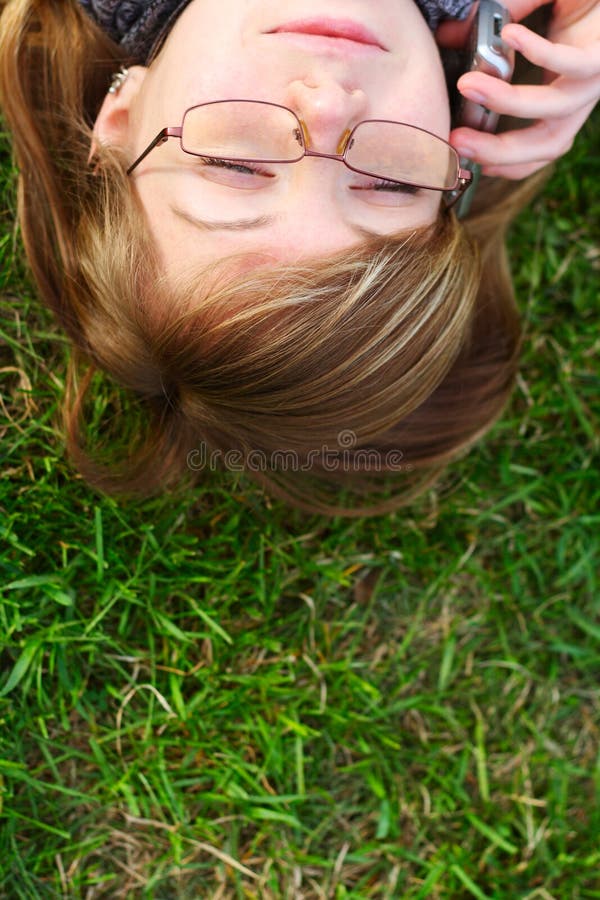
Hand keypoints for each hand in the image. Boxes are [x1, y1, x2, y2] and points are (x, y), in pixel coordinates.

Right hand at [437, 0, 599, 178]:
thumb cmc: (576, 3)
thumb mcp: (529, 18)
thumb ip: (492, 29)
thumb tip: (449, 34)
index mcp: (562, 99)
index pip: (538, 145)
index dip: (504, 162)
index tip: (465, 158)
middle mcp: (580, 98)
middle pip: (546, 145)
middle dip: (498, 151)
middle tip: (457, 140)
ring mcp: (595, 80)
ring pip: (556, 112)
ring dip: (507, 102)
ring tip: (468, 85)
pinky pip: (572, 64)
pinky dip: (538, 53)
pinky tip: (509, 35)